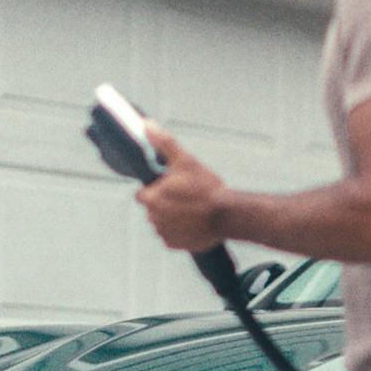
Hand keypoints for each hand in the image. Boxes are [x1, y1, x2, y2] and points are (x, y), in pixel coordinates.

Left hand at [136, 123, 229, 252]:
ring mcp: (164, 233)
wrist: (228, 215)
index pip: (143, 195)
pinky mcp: (175, 245)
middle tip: (185, 198)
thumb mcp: (186, 160)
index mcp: (151, 199)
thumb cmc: (206, 187)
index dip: (156, 189)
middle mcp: (154, 218)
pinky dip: (180, 231)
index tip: (171, 187)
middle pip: (153, 209)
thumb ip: (164, 143)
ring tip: (192, 211)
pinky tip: (193, 223)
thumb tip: (146, 125)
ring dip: (172, 218)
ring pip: (162, 223)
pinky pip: (172, 236)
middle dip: (165, 204)